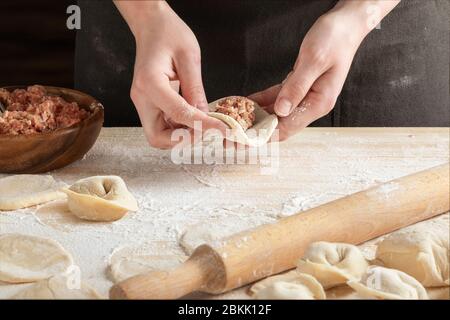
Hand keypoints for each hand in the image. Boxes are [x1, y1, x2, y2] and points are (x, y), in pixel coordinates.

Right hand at [119, 1, 226, 148]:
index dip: (202, 125)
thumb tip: (205, 115)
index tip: (222, 129)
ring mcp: (143, 102)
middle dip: (182, 140)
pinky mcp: (149, 103)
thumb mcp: (189, 57)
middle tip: (205, 130)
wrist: (151, 25)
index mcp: (150, 83)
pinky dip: (178, 127)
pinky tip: (194, 116)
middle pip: (157, 137)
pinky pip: (162, 125)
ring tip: (202, 122)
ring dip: (181, 135)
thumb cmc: (169, 34)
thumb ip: (196, 89)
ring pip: (159, 135)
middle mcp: (142, 97)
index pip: (178, 114)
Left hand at [249, 10, 367, 140]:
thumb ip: (297, 86)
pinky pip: (277, 97)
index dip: (264, 135)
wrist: (346, 24)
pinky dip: (262, 100)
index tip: (244, 138)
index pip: (288, 127)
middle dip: (257, 129)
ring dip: (257, 116)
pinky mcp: (299, 86)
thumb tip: (281, 110)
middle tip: (235, 132)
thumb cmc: (336, 39)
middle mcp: (313, 103)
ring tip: (236, 119)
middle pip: (280, 124)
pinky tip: (247, 102)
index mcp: (319, 102)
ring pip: (277, 113)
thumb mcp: (314, 60)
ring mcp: (306, 95)